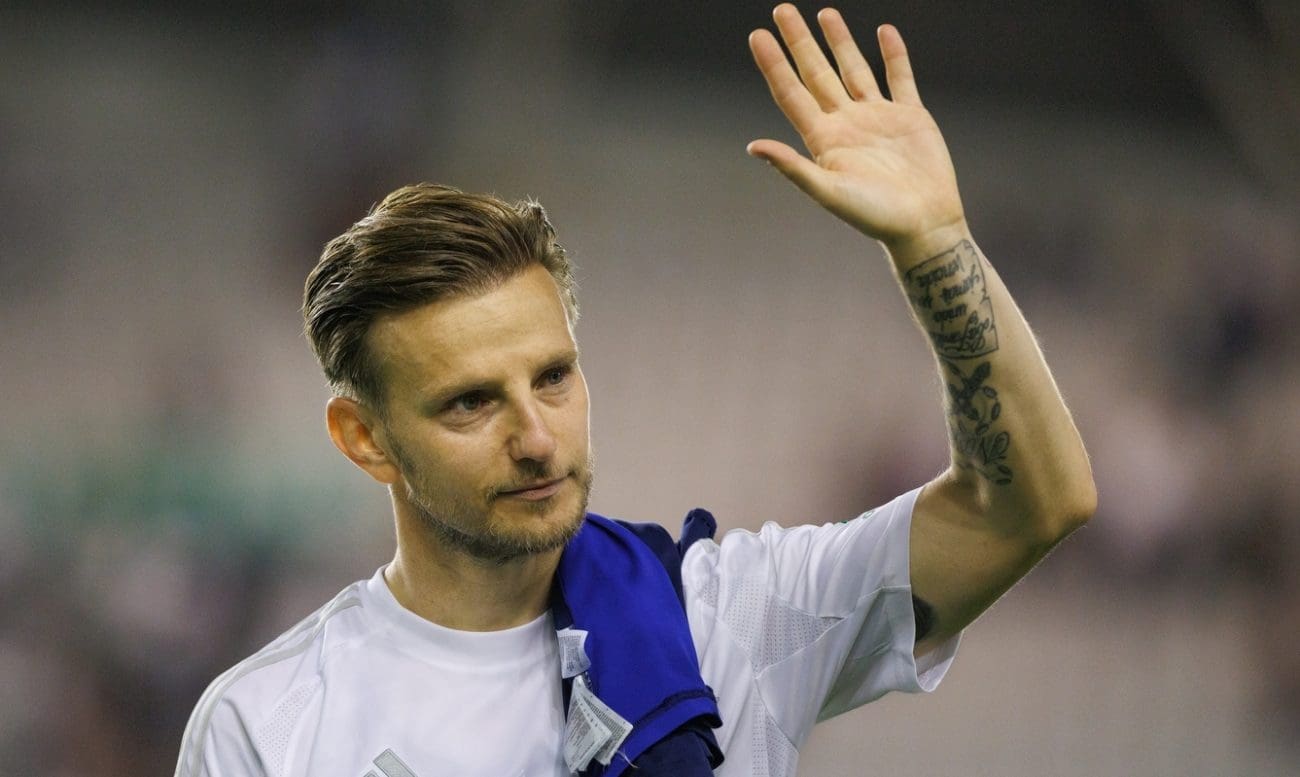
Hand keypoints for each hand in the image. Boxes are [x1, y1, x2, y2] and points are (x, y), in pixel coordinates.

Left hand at [749, 4, 966, 256]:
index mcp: (824, 139)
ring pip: (853, 70)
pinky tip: (884, 32)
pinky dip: (893, 54)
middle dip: (799, 42)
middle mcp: (847, 123)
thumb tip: (753, 147)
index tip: (757, 35)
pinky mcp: (910, 116)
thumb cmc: (875, 216)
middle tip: (781, 9)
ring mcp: (878, 117)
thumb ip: (792, 168)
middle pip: (816, 73)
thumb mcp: (829, 192)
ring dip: (839, 42)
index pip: (791, 92)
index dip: (773, 64)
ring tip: (824, 14)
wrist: (924, 225)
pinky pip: (899, 77)